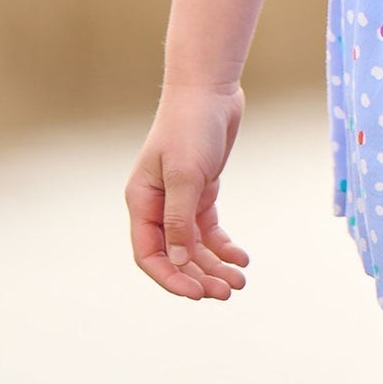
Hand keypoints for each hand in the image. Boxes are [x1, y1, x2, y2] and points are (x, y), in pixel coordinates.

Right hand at [126, 83, 249, 300]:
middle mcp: (157, 205)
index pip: (149, 255)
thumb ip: (180, 220)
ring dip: (214, 265)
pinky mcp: (202, 189)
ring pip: (194, 245)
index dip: (171, 278)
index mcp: (141, 202)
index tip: (198, 294)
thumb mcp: (185, 174)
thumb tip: (178, 263)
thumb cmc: (190, 126)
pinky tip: (240, 257)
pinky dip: (223, 245)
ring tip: (239, 281)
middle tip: (228, 292)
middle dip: (200, 276)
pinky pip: (208, 228)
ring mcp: (180, 198)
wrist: (210, 89)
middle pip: (175, 255)